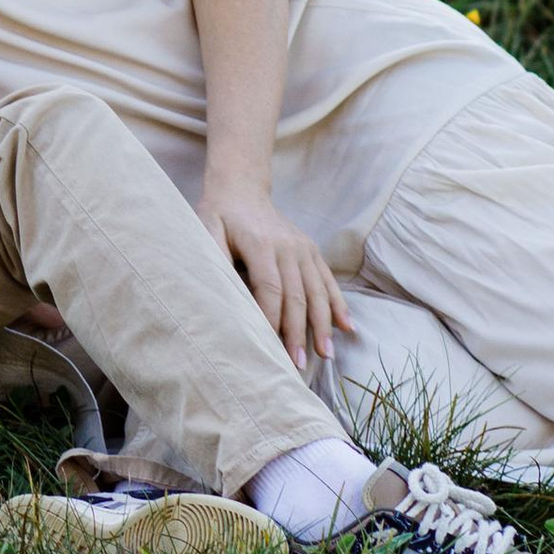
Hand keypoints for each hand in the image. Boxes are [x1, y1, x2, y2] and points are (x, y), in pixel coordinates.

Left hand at [212, 187, 352, 369]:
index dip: (272, 320)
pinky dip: (338, 304)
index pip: (270, 289)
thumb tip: (218, 292)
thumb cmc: (220, 215)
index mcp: (260, 244)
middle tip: (298, 364)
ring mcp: (303, 248)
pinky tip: (347, 327)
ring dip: (323, 325)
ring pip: (317, 291)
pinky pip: (328, 280)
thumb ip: (213, 258)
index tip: (271, 348)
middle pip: (297, 296)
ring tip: (326, 354)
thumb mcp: (206, 230)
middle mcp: (288, 246)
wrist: (242, 188)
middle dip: (298, 332)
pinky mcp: (311, 249)